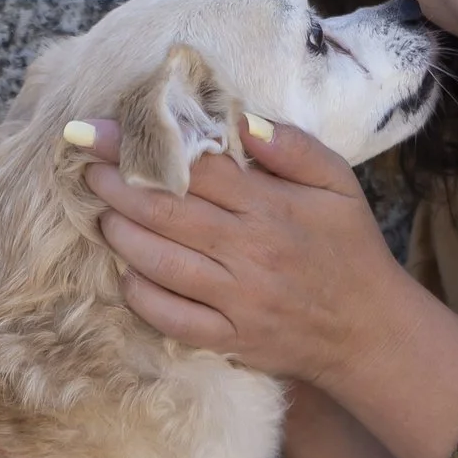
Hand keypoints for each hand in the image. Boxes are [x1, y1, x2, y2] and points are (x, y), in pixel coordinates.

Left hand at [76, 115, 411, 385]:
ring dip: (120, 235)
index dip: (141, 146)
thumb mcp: (339, 184)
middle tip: (87, 169)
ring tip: (102, 214)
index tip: (99, 130)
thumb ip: (292, 147)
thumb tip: (239, 119)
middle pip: (166, 211)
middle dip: (117, 187)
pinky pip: (170, 317)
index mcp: (272, 207)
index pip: (195, 167)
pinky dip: (140, 294)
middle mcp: (249, 252)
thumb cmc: (350, 249)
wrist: (370, 333)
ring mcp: (236, 300)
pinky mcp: (228, 338)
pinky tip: (127, 272)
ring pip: (159, 263)